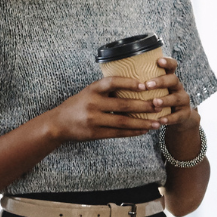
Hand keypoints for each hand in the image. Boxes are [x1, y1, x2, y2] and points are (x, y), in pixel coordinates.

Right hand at [46, 78, 160, 142]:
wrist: (58, 124)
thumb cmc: (79, 104)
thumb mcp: (89, 92)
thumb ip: (107, 90)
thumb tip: (137, 84)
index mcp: (92, 90)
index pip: (111, 82)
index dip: (128, 83)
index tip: (144, 85)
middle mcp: (92, 103)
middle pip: (123, 104)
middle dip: (144, 106)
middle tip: (159, 105)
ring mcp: (93, 120)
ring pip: (123, 121)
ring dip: (142, 122)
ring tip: (157, 122)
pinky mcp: (95, 133)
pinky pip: (118, 133)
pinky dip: (133, 132)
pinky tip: (144, 130)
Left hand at [142, 54, 201, 140]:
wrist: (176, 117)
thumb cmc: (155, 100)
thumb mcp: (150, 91)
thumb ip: (136, 86)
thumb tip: (109, 81)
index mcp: (167, 78)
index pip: (171, 66)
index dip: (167, 62)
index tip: (158, 61)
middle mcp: (177, 87)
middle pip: (173, 79)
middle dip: (161, 81)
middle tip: (148, 85)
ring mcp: (182, 100)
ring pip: (177, 97)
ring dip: (165, 100)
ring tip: (155, 102)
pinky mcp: (184, 113)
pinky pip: (178, 115)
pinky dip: (169, 118)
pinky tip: (161, 120)